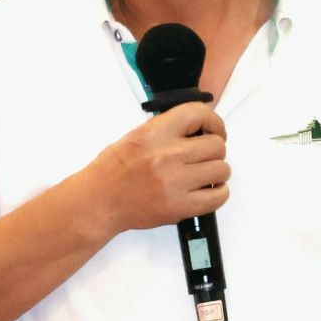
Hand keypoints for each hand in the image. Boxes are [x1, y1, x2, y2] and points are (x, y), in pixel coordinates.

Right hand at [82, 103, 229, 235]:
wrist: (99, 200)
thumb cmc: (114, 170)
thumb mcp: (137, 136)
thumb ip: (169, 129)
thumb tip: (201, 127)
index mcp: (155, 133)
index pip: (199, 113)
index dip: (214, 122)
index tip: (214, 130)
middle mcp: (167, 155)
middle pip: (217, 145)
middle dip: (215, 150)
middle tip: (204, 156)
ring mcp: (175, 182)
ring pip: (222, 170)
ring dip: (217, 172)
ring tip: (203, 175)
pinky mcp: (180, 207)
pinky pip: (218, 197)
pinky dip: (218, 193)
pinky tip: (206, 190)